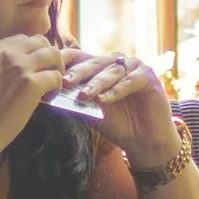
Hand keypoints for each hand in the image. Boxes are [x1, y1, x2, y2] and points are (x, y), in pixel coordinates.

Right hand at [0, 32, 79, 151]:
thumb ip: (1, 63)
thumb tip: (24, 63)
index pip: (25, 39)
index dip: (35, 53)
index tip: (34, 68)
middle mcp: (7, 53)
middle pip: (42, 42)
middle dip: (49, 58)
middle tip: (47, 75)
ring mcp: (20, 67)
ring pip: (54, 55)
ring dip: (57, 69)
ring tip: (50, 86)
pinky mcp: (31, 85)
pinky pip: (56, 77)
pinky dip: (57, 87)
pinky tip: (48, 98)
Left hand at [61, 50, 179, 167]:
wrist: (144, 141)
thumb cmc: (117, 124)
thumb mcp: (91, 112)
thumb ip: (75, 100)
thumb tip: (50, 93)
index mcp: (100, 67)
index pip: (81, 57)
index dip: (67, 62)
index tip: (51, 72)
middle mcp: (116, 63)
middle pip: (95, 62)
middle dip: (79, 72)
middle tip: (65, 82)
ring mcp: (134, 67)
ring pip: (111, 71)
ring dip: (96, 83)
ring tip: (83, 95)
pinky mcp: (148, 75)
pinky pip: (130, 80)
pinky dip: (116, 90)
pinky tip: (103, 100)